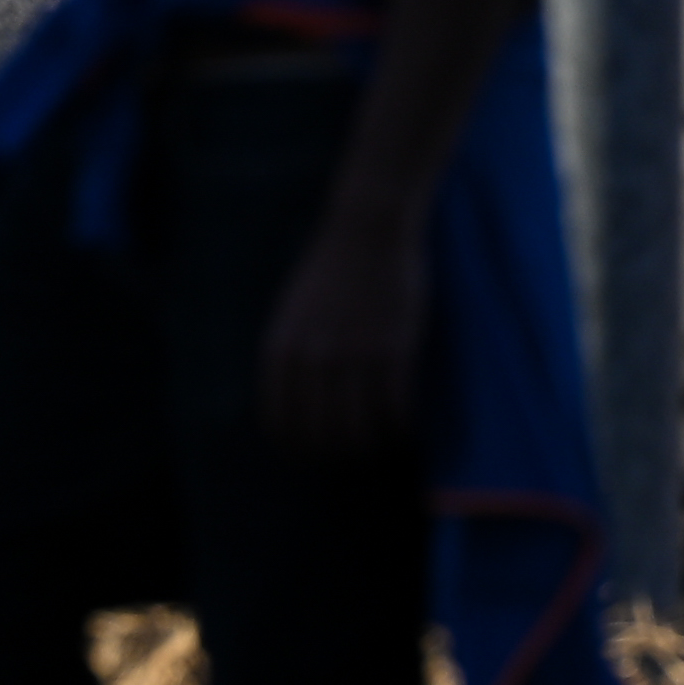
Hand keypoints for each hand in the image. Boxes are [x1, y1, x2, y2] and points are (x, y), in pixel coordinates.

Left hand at [256, 186, 431, 456]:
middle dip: (336, 454)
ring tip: (381, 446)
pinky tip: (404, 427)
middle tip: (354, 457)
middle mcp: (312, 357)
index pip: (279, 422)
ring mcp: (352, 353)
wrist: (368, 228)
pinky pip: (393, 406)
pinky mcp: (392, 348)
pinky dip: (399, 426)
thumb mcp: (290, 312)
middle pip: (319, 432)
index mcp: (280, 349)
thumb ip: (288, 355)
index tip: (315, 454)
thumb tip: (292, 403)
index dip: (297, 448)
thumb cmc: (331, 267)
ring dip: (370, 446)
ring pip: (357, 426)